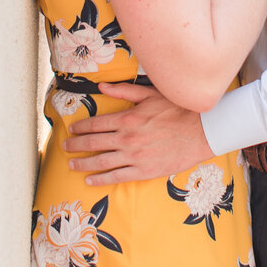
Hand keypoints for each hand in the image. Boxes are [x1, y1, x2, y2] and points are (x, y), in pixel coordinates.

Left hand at [63, 84, 210, 183]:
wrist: (202, 131)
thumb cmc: (177, 109)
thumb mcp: (150, 94)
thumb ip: (124, 90)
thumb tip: (101, 86)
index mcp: (128, 118)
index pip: (96, 123)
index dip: (80, 126)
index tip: (71, 129)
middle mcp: (127, 138)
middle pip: (93, 143)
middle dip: (75, 145)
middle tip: (64, 147)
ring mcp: (134, 156)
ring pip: (101, 162)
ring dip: (83, 164)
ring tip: (71, 165)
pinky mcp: (144, 171)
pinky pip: (117, 177)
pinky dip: (101, 180)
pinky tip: (90, 181)